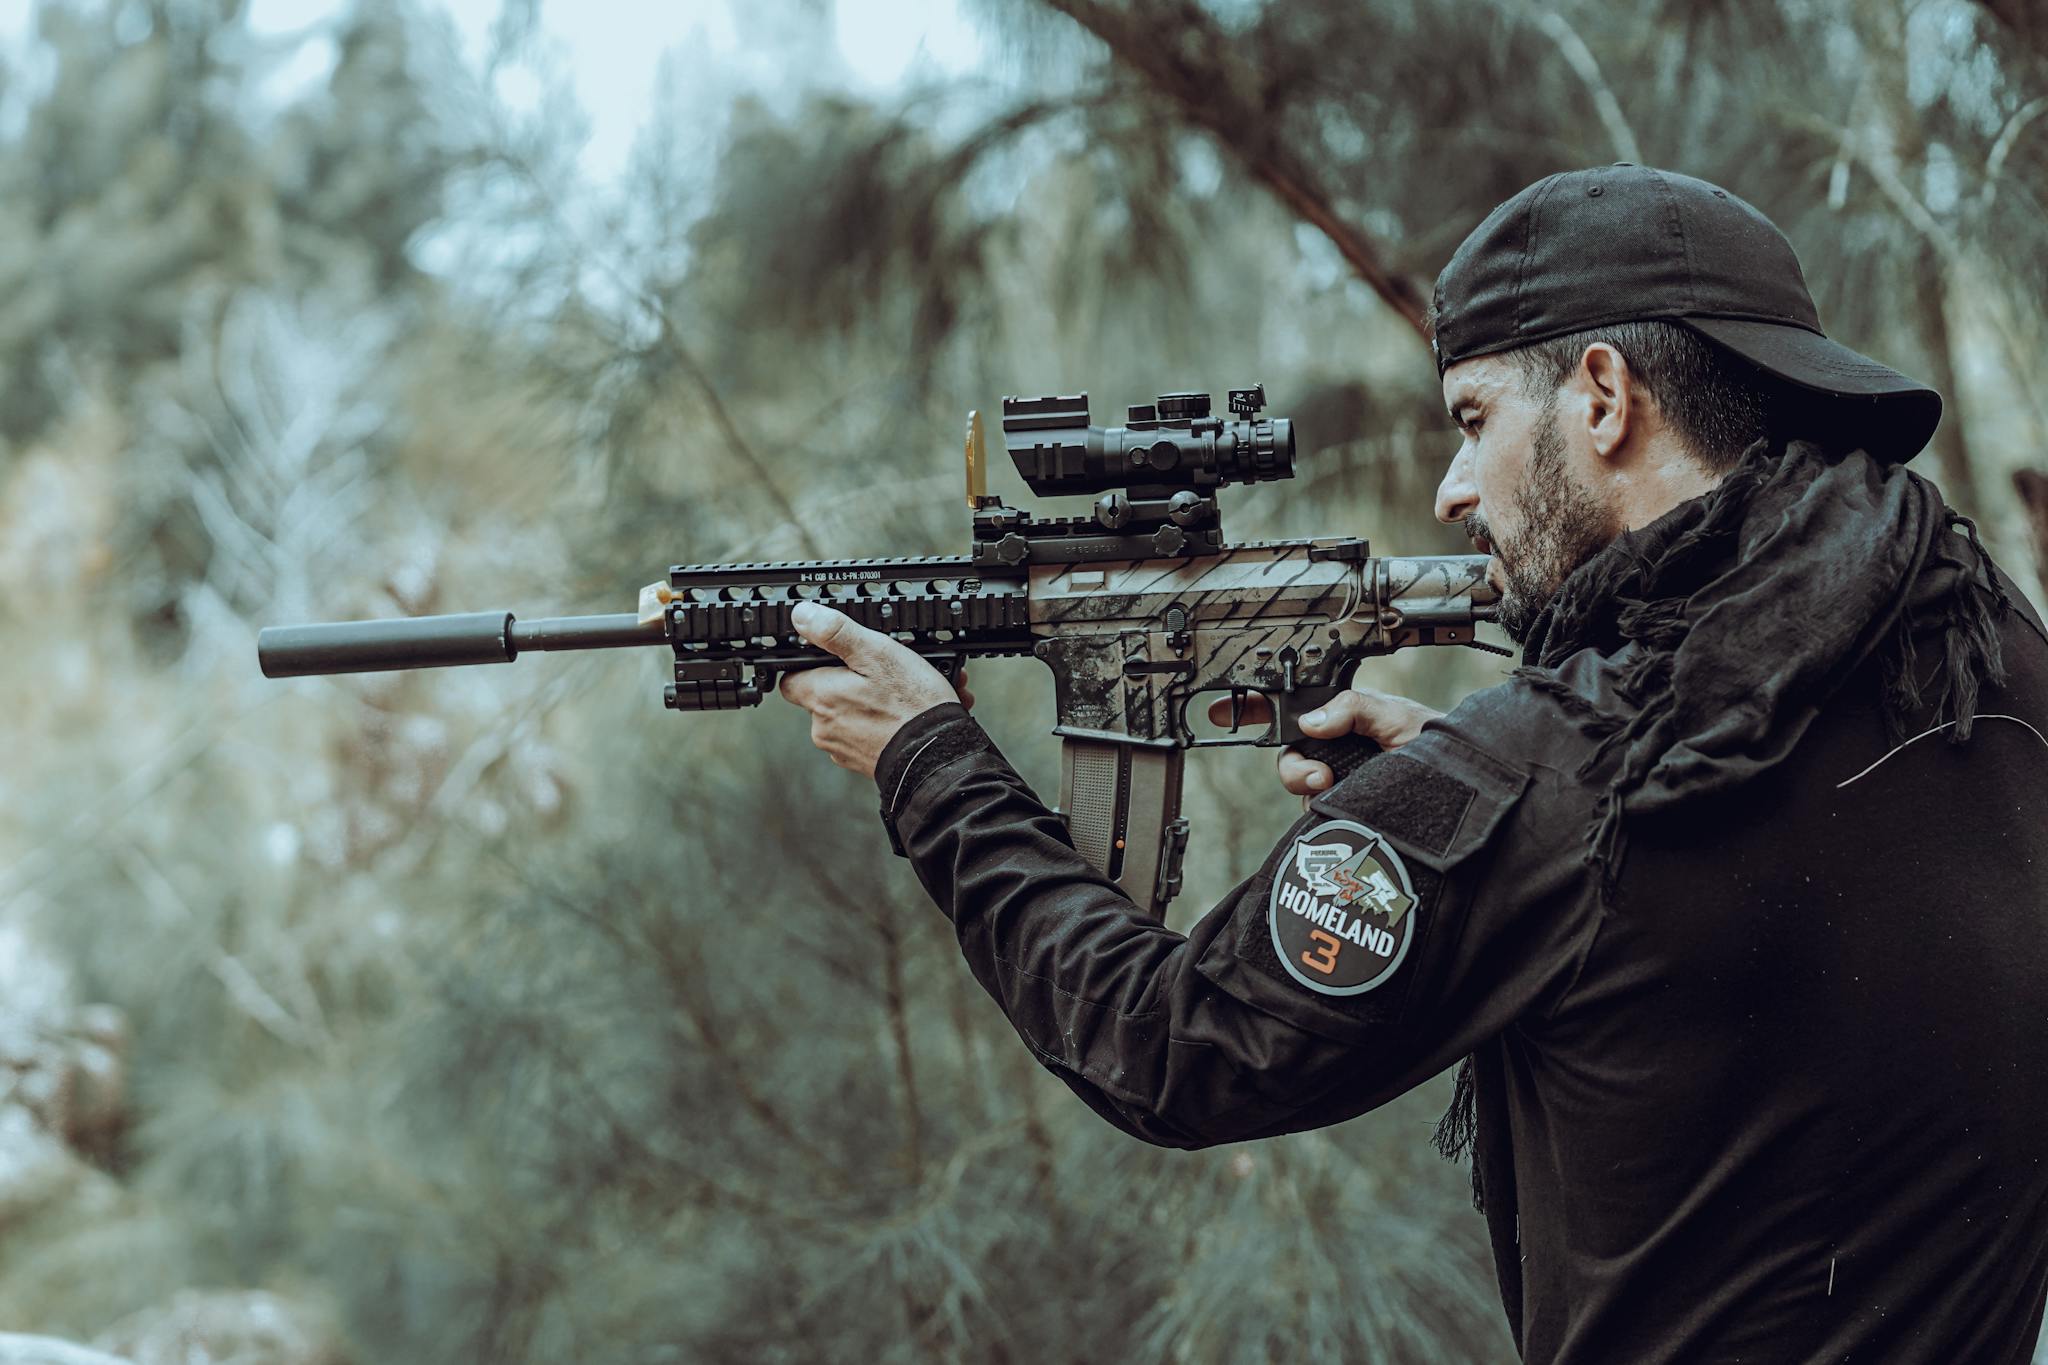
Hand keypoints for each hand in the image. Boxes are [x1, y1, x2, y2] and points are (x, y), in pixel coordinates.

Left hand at [778, 602, 971, 776]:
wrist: (938, 756)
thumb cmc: (908, 707)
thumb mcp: (875, 654)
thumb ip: (835, 633)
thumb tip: (802, 616)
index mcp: (821, 697)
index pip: (791, 679)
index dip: (808, 664)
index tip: (830, 658)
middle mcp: (824, 727)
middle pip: (825, 696)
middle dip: (851, 681)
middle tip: (882, 672)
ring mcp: (843, 748)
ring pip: (851, 715)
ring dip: (875, 701)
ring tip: (908, 690)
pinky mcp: (864, 762)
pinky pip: (869, 734)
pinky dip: (886, 722)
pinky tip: (910, 712)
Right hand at [1205, 686, 1443, 796]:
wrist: (1464, 788)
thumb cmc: (1437, 742)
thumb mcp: (1395, 714)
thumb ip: (1352, 709)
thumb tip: (1311, 723)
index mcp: (1341, 717)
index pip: (1289, 709)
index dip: (1253, 709)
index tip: (1221, 712)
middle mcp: (1334, 750)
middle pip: (1286, 755)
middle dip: (1292, 767)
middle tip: (1315, 777)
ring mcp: (1338, 781)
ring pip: (1297, 787)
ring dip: (1307, 788)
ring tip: (1334, 789)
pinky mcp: (1343, 810)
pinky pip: (1315, 814)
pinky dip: (1324, 812)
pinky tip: (1345, 809)